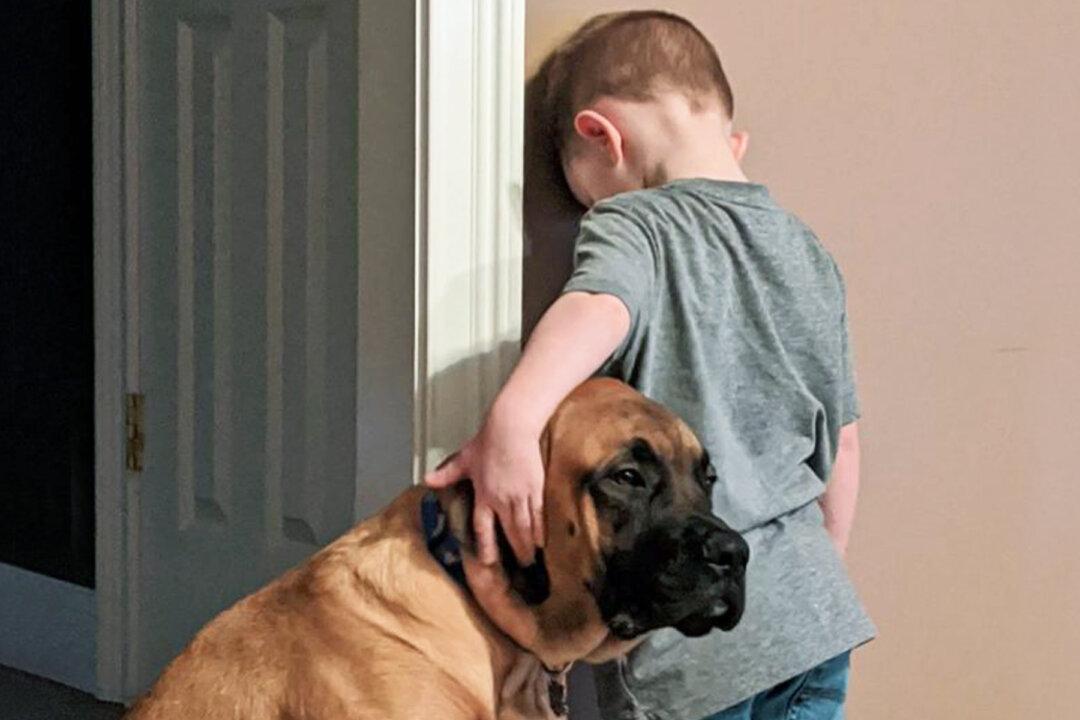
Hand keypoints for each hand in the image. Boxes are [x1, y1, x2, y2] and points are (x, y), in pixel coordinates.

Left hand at [425, 416, 544, 565]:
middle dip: (515, 551)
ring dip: (528, 545)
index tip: (489, 562)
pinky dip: (541, 530)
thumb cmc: (489, 440)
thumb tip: (426, 480)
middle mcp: (502, 499)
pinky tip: (543, 541)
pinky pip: (539, 514)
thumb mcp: (464, 459)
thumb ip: (447, 474)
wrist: (511, 427)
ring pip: (525, 527)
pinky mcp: (536, 488)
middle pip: (510, 532)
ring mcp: (520, 495)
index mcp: (483, 494)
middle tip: (520, 566)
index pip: (483, 527)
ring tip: (531, 559)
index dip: (486, 546)